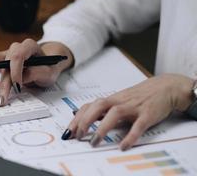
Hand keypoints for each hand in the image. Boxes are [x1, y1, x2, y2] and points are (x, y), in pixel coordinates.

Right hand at [0, 38, 72, 105]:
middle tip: (3, 98)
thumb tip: (21, 78)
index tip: (17, 88)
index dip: (15, 72)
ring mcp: (5, 53)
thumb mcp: (49, 73)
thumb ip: (37, 73)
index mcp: (29, 46)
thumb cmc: (47, 68)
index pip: (18, 55)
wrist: (45, 65)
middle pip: (3, 61)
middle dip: (2, 82)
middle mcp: (15, 48)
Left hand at [65, 74, 193, 150]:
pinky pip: (138, 125)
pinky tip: (123, 146)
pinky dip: (130, 136)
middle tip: (77, 136)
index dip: (77, 119)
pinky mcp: (148, 114)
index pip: (89, 107)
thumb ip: (103, 110)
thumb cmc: (139, 96)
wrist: (165, 87)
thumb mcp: (118, 101)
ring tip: (94, 142)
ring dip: (102, 128)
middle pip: (98, 106)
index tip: (68, 132)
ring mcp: (133, 107)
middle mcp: (120, 101)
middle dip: (85, 121)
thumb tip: (82, 117)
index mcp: (111, 100)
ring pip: (115, 114)